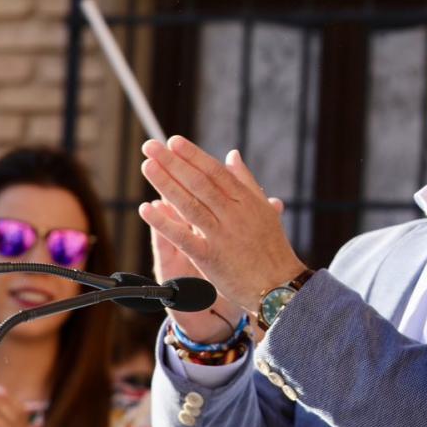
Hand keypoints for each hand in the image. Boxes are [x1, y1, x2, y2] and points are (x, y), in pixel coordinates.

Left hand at [137, 138, 306, 315]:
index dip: (193, 156)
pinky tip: (146, 208)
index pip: (216, 172)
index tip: (174, 141)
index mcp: (247, 201)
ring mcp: (222, 235)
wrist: (280, 285)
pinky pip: (184, 237)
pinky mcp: (211, 258)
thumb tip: (231, 155)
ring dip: (166, 184)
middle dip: (174, 163)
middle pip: (199, 183)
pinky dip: (164, 222)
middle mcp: (234, 214)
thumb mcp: (264, 210)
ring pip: (190, 205)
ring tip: (147, 166)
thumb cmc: (272, 248)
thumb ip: (246, 181)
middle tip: (151, 146)